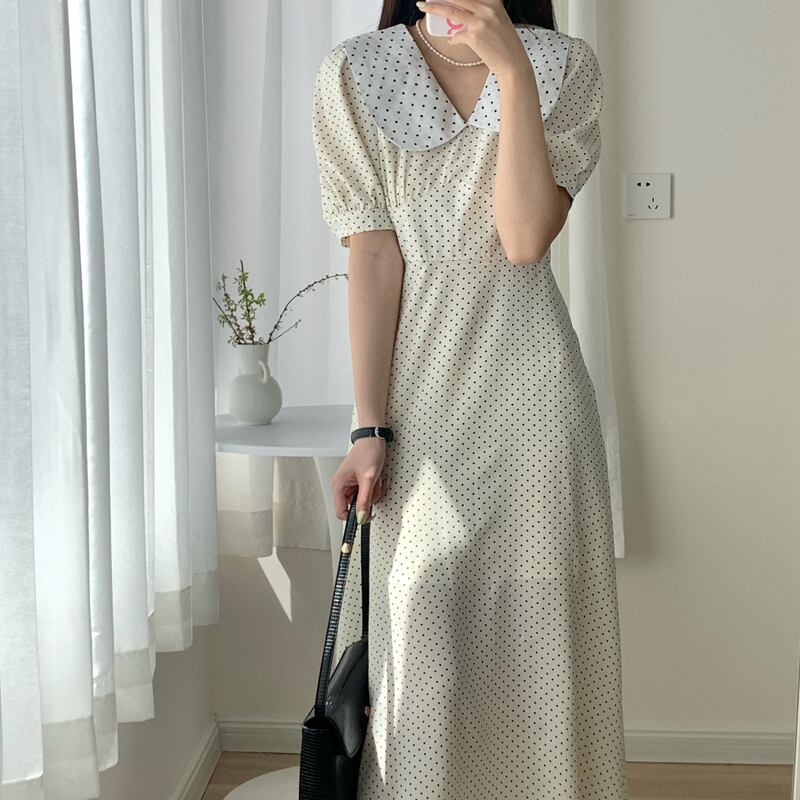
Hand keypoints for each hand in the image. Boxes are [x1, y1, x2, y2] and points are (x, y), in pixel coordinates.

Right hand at [331, 437, 388, 522]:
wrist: (374, 438)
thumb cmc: (368, 451)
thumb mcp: (369, 478)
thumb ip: (365, 500)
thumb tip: (361, 517)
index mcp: (338, 485)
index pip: (341, 512)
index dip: (354, 516)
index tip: (366, 515)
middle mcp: (342, 486)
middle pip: (354, 507)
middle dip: (368, 500)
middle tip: (373, 489)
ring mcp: (350, 484)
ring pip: (362, 501)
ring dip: (373, 494)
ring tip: (375, 481)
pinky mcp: (358, 482)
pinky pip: (366, 493)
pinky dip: (374, 489)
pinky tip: (376, 480)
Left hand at [415, 0, 531, 78]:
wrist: (513, 62)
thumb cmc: (505, 43)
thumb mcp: (498, 20)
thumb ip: (484, 13)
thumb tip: (464, 16)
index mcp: (493, 1)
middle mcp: (487, 8)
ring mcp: (479, 22)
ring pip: (451, 11)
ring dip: (434, 8)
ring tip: (423, 6)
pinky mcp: (473, 36)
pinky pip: (456, 35)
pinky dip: (453, 39)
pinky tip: (453, 41)